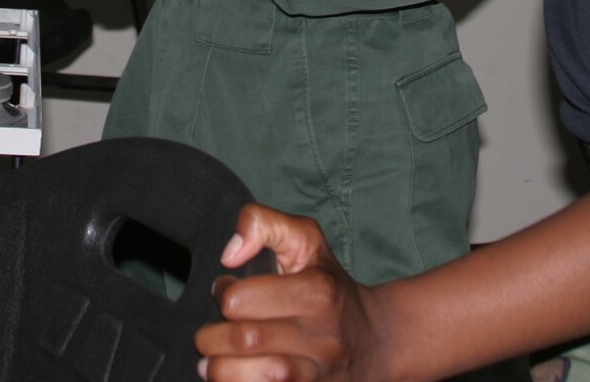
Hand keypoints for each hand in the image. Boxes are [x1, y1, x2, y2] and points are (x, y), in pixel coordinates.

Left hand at [197, 205, 383, 381]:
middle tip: (212, 333)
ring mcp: (316, 373)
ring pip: (248, 377)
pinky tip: (234, 377)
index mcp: (317, 291)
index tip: (228, 293)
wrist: (378, 341)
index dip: (223, 294)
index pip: (241, 299)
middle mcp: (320, 335)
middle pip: (242, 339)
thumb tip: (229, 253)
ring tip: (213, 361)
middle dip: (211, 337)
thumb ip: (264, 224)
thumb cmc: (331, 288)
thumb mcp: (307, 241)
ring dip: (218, 370)